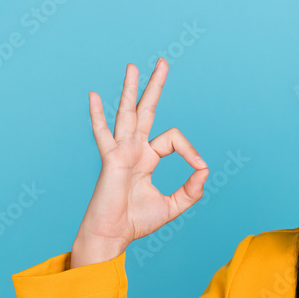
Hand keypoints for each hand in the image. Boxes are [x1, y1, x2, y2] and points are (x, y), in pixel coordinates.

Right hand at [71, 59, 208, 267]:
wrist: (113, 235)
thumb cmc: (137, 222)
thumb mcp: (174, 206)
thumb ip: (192, 190)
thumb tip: (205, 169)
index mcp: (147, 158)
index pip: (173, 139)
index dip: (190, 149)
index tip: (199, 166)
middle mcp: (133, 149)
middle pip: (146, 110)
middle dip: (155, 86)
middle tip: (163, 62)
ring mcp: (120, 152)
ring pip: (127, 113)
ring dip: (130, 89)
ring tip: (134, 66)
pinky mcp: (111, 160)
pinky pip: (103, 134)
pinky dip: (97, 115)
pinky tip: (93, 94)